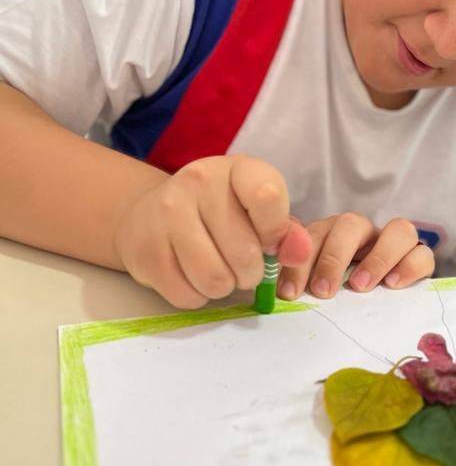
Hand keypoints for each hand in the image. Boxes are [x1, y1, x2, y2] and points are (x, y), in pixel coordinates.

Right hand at [114, 155, 312, 308]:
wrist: (150, 213)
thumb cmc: (219, 212)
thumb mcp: (258, 211)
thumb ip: (286, 232)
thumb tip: (300, 254)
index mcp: (236, 168)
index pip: (267, 197)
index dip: (276, 233)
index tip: (270, 242)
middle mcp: (198, 182)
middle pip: (245, 253)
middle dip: (252, 272)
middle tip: (243, 265)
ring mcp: (166, 214)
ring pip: (215, 280)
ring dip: (225, 287)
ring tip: (219, 270)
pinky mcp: (145, 251)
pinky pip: (187, 296)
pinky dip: (197, 296)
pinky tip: (192, 275)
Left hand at [277, 213, 434, 299]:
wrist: (378, 303)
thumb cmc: (336, 293)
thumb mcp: (314, 285)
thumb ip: (300, 279)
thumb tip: (278, 289)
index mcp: (331, 234)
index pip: (314, 233)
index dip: (300, 261)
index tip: (290, 292)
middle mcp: (363, 233)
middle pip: (351, 223)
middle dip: (334, 257)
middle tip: (323, 291)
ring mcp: (394, 243)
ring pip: (398, 228)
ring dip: (378, 257)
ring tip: (360, 287)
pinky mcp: (419, 258)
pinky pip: (423, 252)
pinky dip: (409, 266)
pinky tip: (392, 286)